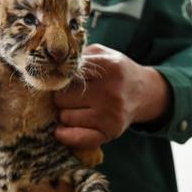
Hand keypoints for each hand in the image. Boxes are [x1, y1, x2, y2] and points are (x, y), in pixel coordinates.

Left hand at [53, 44, 169, 147]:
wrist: (143, 92)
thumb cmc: (115, 71)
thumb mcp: (101, 54)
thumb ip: (77, 56)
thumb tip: (47, 67)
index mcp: (107, 67)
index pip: (66, 74)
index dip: (57, 77)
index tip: (56, 78)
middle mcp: (110, 92)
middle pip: (62, 97)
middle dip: (59, 96)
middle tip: (66, 94)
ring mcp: (111, 114)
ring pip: (65, 117)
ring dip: (63, 113)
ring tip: (73, 107)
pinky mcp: (110, 132)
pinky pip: (77, 138)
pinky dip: (65, 135)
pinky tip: (62, 129)